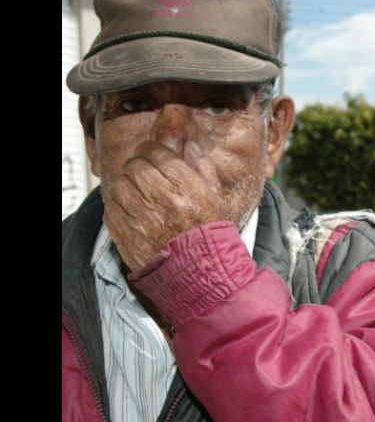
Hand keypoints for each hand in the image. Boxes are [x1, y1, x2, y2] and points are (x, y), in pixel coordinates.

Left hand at [103, 141, 225, 270]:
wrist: (202, 275)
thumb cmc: (211, 236)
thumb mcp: (217, 198)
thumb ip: (203, 168)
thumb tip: (189, 146)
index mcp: (187, 188)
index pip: (156, 153)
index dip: (153, 151)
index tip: (155, 155)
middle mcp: (162, 201)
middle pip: (135, 166)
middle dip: (138, 165)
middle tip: (144, 172)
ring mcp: (142, 220)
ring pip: (119, 185)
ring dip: (126, 184)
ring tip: (136, 191)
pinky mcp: (127, 236)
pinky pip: (111, 208)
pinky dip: (118, 205)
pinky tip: (131, 209)